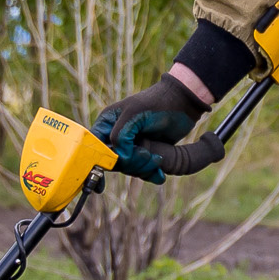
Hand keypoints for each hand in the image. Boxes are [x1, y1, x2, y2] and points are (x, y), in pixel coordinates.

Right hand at [90, 75, 206, 183]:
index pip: (95, 147)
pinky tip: (159, 174)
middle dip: (130, 163)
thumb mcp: (135, 113)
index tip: (103, 175)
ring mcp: (130, 146)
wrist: (183, 104)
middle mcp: (115, 136)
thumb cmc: (157, 103)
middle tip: (147, 155)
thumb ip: (120, 135)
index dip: (97, 161)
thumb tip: (119, 158)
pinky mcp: (144, 154)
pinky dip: (150, 173)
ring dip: (143, 168)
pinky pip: (141, 171)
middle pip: (113, 161)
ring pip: (128, 168)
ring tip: (158, 158)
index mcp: (107, 123)